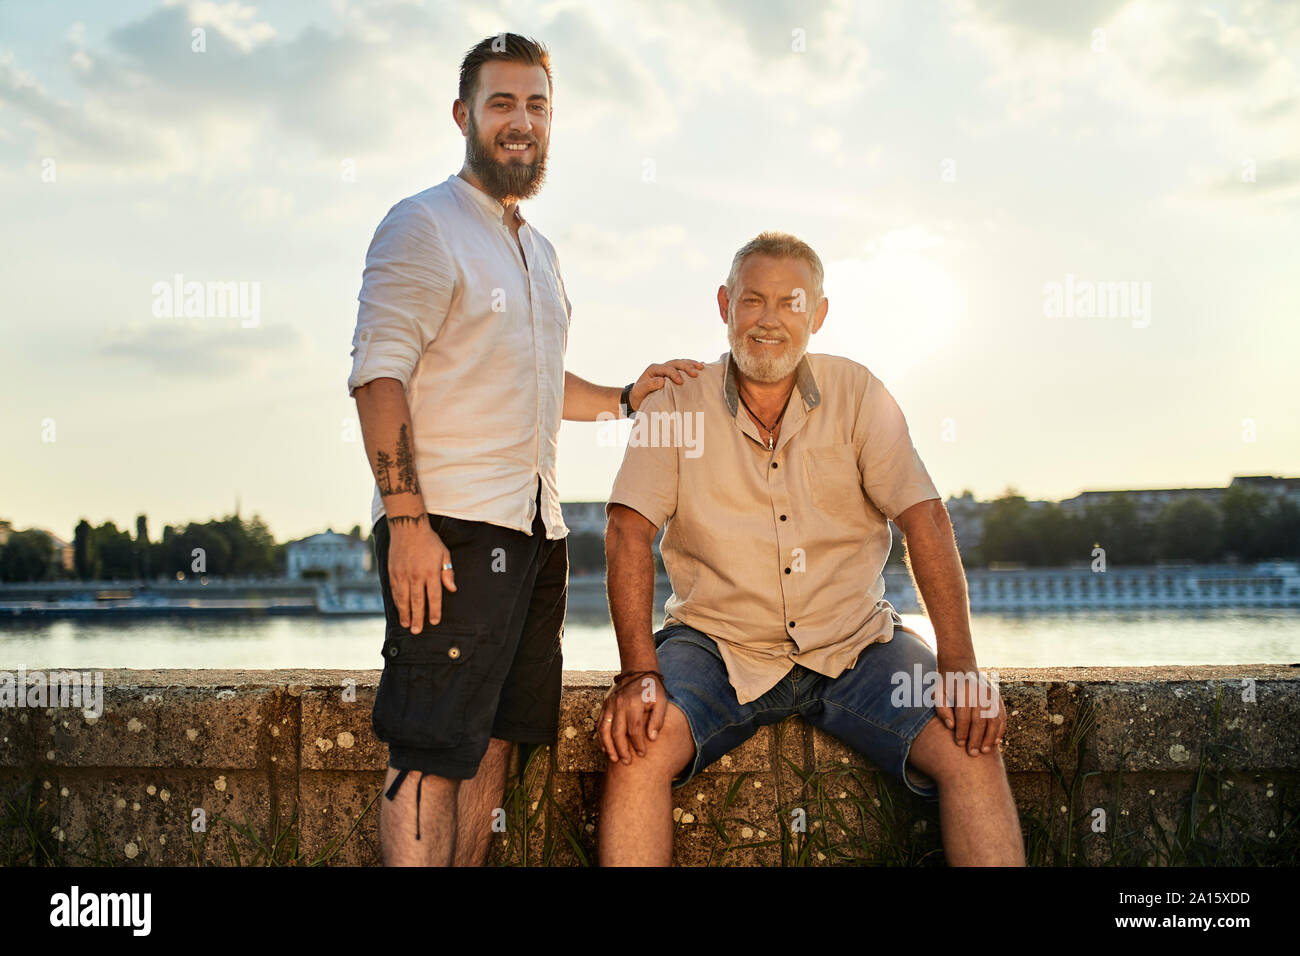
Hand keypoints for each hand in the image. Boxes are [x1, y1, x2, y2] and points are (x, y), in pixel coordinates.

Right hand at [387, 518, 455, 633]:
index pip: (434, 596)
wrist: (408, 527)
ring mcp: (402, 574)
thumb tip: (452, 589)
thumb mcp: (444, 553)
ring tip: (407, 625)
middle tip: (417, 631)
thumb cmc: (429, 541)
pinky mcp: (393, 572)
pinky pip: (394, 591)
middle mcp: (416, 575)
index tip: (435, 621)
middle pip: (417, 601)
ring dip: (405, 613)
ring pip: (404, 598)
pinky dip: (397, 602)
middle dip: (418, 617)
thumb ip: (447, 572)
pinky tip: (399, 610)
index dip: (434, 610)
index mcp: (431, 571)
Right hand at [598, 672, 666, 764]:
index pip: (634, 729)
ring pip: (605, 729)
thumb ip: (658, 720)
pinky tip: (606, 748)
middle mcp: (619, 704)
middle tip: (627, 762)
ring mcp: (610, 704)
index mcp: (634, 703)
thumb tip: (652, 738)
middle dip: (622, 749)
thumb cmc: (652, 690)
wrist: (639, 673)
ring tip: (614, 759)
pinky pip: (600, 724)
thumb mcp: (661, 701)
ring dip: (608, 746)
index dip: (638, 744)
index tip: (642, 754)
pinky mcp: (605, 705)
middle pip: (617, 732)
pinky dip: (601, 738)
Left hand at [629, 359, 704, 411]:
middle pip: (675, 363)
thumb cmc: (638, 395)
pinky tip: (702, 365)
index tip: (681, 382)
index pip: (667, 369)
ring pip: (680, 363)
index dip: (674, 374)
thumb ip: (649, 385)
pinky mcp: (672, 374)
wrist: (637, 397)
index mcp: (654, 369)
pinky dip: (692, 366)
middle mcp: (661, 367)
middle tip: (695, 373)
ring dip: (691, 364)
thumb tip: (662, 381)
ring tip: (702, 367)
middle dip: (686, 367)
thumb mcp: (640, 391)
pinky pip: (682, 368)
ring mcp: (667, 369)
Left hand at [934, 655, 1004, 756]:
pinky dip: (1000, 729)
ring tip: (984, 751)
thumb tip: (951, 726)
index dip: (962, 732)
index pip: (964, 716)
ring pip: (994, 719)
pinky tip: (996, 741)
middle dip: (976, 739)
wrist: (960, 664)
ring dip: (990, 737)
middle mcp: (979, 692)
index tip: (959, 744)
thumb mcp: (938, 693)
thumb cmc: (946, 683)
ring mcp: (991, 693)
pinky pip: (1002, 715)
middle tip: (972, 753)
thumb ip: (942, 709)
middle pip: (980, 720)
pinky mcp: (997, 696)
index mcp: (963, 691)